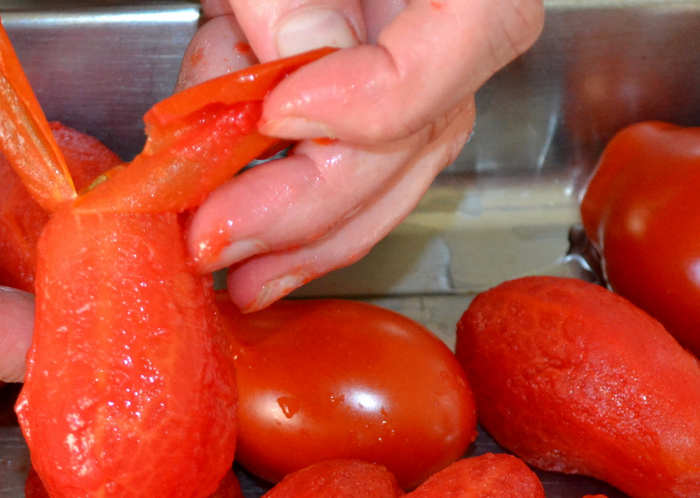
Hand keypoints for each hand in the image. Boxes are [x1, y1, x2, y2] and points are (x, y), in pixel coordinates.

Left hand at [179, 0, 543, 310]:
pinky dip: (296, 199)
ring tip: (236, 270)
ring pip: (398, 165)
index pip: (478, 29)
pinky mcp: (370, 73)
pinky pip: (358, 155)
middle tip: (221, 236)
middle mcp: (461, 6)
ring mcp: (420, 46)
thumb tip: (301, 67)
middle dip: (313, 201)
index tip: (280, 112)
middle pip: (426, 127)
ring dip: (308, 232)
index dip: (382, 96)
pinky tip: (244, 234)